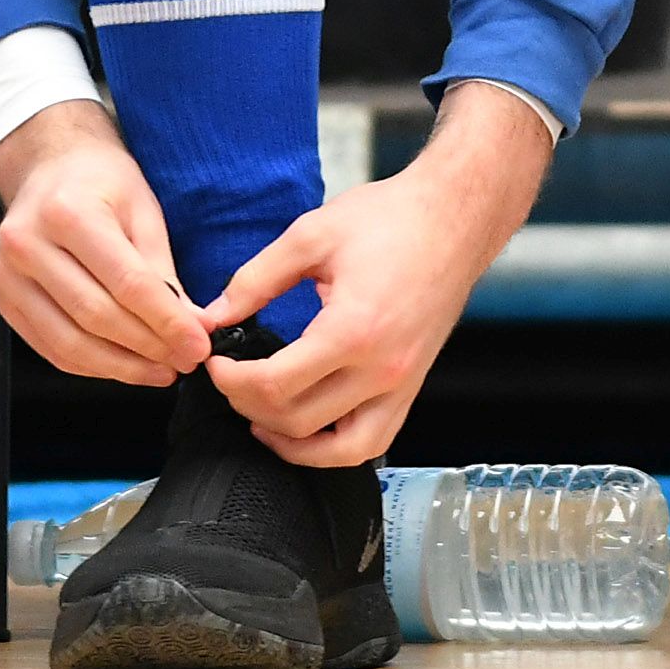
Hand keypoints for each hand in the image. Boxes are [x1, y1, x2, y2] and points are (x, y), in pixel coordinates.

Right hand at [0, 98, 215, 384]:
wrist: (50, 166)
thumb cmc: (99, 181)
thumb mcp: (142, 210)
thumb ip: (164, 272)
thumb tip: (193, 326)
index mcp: (67, 212)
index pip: (126, 283)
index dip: (167, 321)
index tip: (198, 345)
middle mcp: (28, 244)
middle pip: (96, 316)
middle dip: (149, 347)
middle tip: (185, 360)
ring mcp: (8, 276)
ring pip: (70, 343)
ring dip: (122, 366)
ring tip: (160, 369)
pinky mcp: (4, 300)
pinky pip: (51, 348)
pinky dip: (92, 365)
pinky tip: (124, 365)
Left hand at [199, 81, 557, 469]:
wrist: (453, 218)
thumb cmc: (391, 220)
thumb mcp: (310, 236)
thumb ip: (255, 279)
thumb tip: (215, 315)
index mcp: (352, 330)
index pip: (274, 385)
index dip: (231, 380)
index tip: (215, 362)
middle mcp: (381, 369)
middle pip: (297, 421)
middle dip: (248, 404)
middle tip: (229, 378)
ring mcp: (401, 385)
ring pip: (336, 450)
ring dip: (289, 442)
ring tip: (259, 415)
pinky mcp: (411, 388)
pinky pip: (371, 442)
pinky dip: (333, 449)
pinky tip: (306, 430)